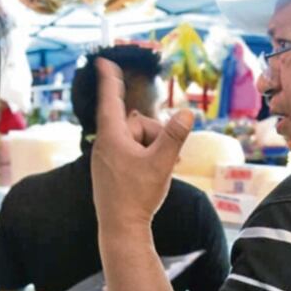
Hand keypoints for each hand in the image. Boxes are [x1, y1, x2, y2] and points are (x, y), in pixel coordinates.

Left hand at [91, 58, 193, 232]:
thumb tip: (187, 114)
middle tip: (170, 158)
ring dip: (154, 150)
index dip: (110, 80)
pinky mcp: (110, 171)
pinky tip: (154, 176)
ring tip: (164, 169)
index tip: (103, 61)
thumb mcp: (161, 163)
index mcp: (112, 137)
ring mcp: (106, 159)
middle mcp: (104, 145)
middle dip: (156, 135)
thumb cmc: (138, 196)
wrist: (121, 229)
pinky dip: (146, 159)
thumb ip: (174, 136)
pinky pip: (131, 154)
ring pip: (136, 141)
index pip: (111, 100)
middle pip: (136, 125)